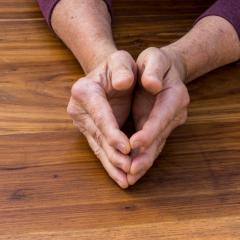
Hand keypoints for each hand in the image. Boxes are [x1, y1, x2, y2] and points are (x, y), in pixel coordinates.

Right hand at [67, 50, 136, 187]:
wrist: (109, 76)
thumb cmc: (118, 67)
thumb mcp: (121, 60)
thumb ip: (122, 68)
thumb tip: (124, 82)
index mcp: (85, 90)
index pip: (99, 114)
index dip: (112, 132)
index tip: (127, 148)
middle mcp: (79, 108)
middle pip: (98, 135)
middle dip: (114, 154)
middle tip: (130, 170)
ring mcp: (83, 122)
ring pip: (99, 146)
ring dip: (113, 164)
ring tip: (126, 180)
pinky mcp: (90, 131)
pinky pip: (101, 149)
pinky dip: (111, 163)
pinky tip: (120, 177)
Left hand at [128, 47, 189, 184]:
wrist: (160, 71)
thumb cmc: (154, 63)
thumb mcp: (153, 58)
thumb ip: (153, 69)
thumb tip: (152, 84)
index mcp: (174, 94)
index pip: (162, 116)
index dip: (149, 131)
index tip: (133, 144)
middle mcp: (174, 112)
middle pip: (160, 137)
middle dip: (145, 154)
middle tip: (131, 171)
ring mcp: (167, 123)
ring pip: (155, 146)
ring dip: (142, 162)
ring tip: (129, 177)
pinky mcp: (158, 129)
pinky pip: (150, 146)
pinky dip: (141, 158)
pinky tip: (130, 171)